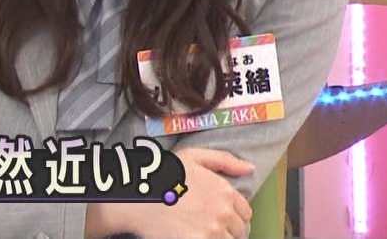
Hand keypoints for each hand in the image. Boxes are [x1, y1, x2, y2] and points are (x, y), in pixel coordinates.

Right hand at [86, 148, 253, 238]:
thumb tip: (249, 168)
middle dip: (225, 226)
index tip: (216, 213)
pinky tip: (191, 233)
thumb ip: (224, 160)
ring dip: (216, 236)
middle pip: (238, 230)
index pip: (244, 212)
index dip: (231, 213)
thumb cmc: (162, 174)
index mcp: (225, 191)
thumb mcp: (192, 157)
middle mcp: (223, 212)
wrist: (137, 197)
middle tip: (203, 221)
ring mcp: (212, 231)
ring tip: (196, 228)